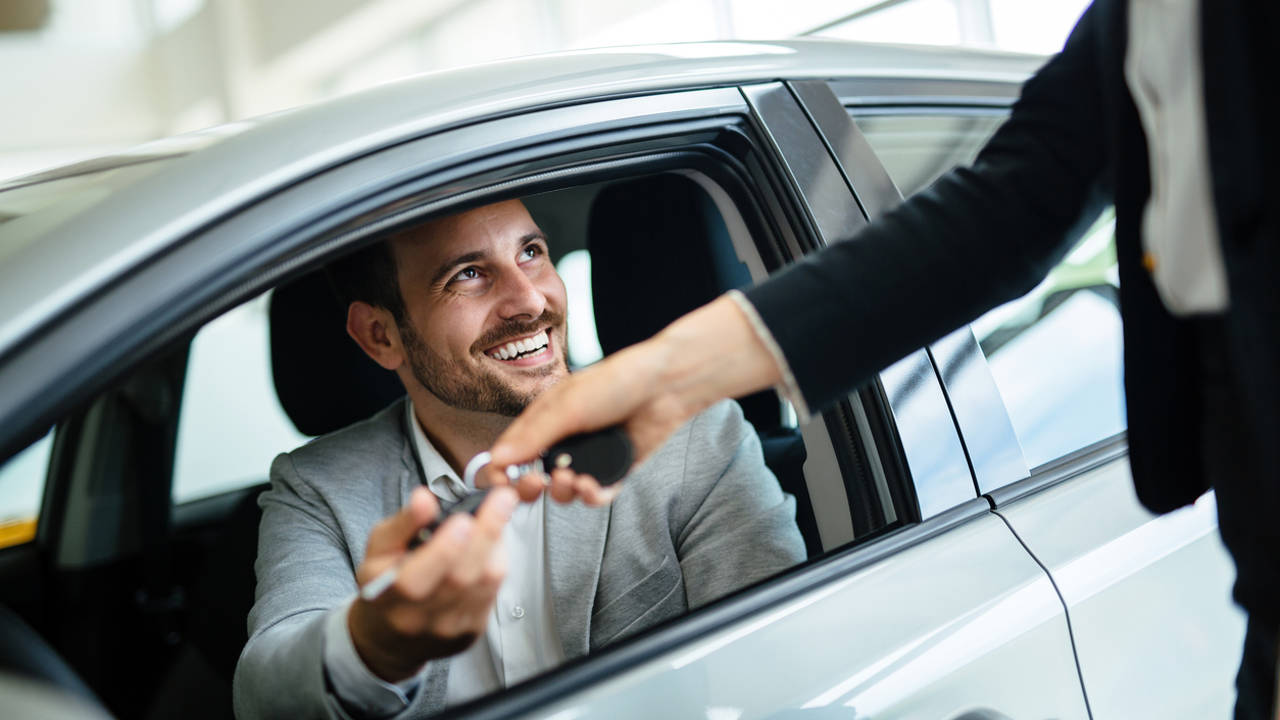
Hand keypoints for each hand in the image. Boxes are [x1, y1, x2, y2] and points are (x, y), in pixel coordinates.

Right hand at [347, 486, 517, 681]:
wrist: (393, 634)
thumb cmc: (386, 583)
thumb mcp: (379, 548)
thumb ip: (402, 523)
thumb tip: (424, 499)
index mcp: (385, 594)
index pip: (414, 579)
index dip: (443, 549)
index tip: (463, 519)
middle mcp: (416, 617)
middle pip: (460, 578)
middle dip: (486, 533)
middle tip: (501, 500)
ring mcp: (447, 628)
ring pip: (485, 583)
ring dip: (497, 543)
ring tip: (497, 515)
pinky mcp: (471, 630)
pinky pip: (494, 591)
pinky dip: (498, 560)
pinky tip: (493, 543)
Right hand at [490, 295, 781, 495]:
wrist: (665, 385)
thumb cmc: (616, 382)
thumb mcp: (567, 406)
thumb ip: (533, 436)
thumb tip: (497, 460)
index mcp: (544, 421)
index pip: (511, 454)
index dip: (502, 473)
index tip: (502, 484)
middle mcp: (563, 441)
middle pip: (534, 479)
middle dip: (532, 488)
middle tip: (539, 484)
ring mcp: (589, 457)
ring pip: (564, 492)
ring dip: (565, 492)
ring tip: (575, 479)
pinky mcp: (614, 471)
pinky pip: (596, 495)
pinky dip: (592, 496)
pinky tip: (593, 487)